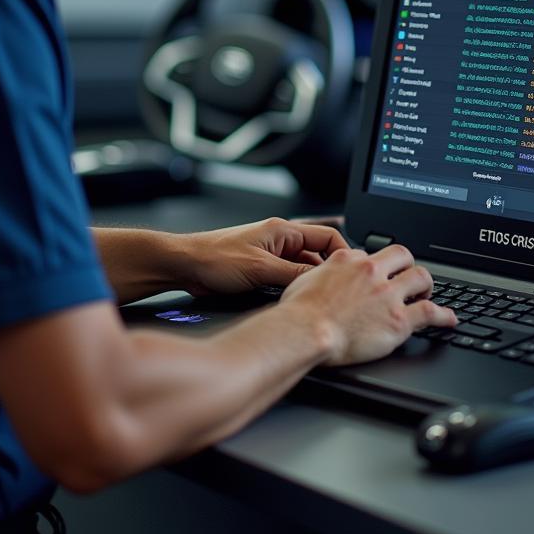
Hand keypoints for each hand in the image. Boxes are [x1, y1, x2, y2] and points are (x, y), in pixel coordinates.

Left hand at [178, 217, 349, 295]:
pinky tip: (294, 302)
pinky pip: (288, 279)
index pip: (327, 236)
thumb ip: (293, 275)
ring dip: (308, 283)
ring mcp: (271, 256)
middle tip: (336, 293)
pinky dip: (294, 289)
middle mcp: (280, 241)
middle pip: (317, 255)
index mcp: (284, 231)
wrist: (184, 266)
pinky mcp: (262, 270)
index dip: (342, 254)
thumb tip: (322, 282)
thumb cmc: (214, 258)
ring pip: (303, 269)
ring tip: (317, 300)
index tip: (349, 274)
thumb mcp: (260, 269)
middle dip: (327, 273)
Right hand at [279, 244, 456, 365]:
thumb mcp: (307, 278)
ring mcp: (387, 295)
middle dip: (408, 266)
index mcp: (349, 259)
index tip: (381, 272)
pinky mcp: (398, 320)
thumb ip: (324, 273)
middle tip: (408, 277)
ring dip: (426, 286)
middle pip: (403, 255)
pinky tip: (448, 319)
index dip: (379, 264)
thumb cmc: (299, 312)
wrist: (306, 331)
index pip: (373, 253)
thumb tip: (326, 276)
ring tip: (427, 294)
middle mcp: (372, 272)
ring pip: (421, 278)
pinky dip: (443, 315)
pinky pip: (430, 312)